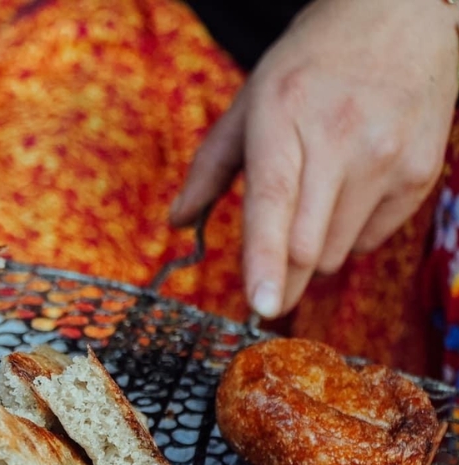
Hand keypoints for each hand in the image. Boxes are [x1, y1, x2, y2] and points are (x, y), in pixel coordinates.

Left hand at [171, 0, 458, 318]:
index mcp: (286, 118)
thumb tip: (177, 222)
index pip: (273, 204)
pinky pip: (371, 241)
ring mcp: (388, 156)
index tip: (262, 304)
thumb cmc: (312, 61)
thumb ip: (210, 167)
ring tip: (313, 207)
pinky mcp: (420, 172)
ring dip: (314, 255)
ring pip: (337, 253)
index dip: (266, 261)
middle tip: (268, 295)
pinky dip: (350, 237)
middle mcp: (341, 139)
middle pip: (307, 246)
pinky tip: (348, 196)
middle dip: (282, 282)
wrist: (401, 14)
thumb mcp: (251, 101)